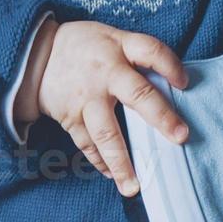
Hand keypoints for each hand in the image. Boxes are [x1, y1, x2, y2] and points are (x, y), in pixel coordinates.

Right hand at [34, 20, 190, 197]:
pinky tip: (113, 174)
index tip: (185, 83)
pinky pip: (87, 144)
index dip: (170, 66)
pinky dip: (100, 161)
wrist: (37, 56)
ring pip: (106, 133)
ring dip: (122, 161)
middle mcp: (105, 73)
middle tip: (180, 137)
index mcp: (119, 47)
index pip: (151, 51)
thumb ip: (137, 56)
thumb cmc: (86, 46)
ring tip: (134, 185)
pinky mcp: (70, 118)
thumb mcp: (112, 37)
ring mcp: (86, 98)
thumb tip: (171, 83)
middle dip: (160, 117)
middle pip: (137, 94)